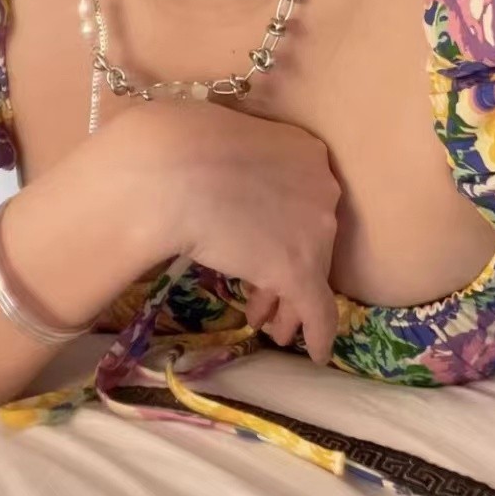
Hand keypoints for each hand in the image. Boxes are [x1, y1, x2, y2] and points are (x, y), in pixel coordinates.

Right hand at [105, 98, 340, 364]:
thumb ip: (240, 165)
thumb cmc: (183, 145)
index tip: (264, 244)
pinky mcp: (298, 270)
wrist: (172, 168)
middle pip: (311, 236)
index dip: (285, 227)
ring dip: (289, 301)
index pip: (303, 199)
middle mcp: (322, 188)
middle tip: (263, 293)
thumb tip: (220, 180)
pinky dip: (317, 333)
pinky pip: (317, 310)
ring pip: (313, 274)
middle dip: (284, 266)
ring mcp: (315, 230)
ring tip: (270, 325)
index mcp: (305, 150)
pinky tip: (313, 352)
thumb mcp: (225, 143)